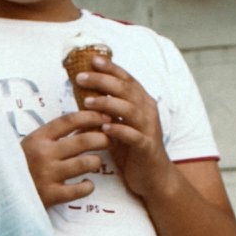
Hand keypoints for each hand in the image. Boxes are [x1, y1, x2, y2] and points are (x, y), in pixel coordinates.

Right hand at [21, 111, 109, 208]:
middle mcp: (44, 154)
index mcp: (38, 137)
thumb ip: (54, 136)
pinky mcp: (52, 195)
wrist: (1, 192)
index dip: (91, 116)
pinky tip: (86, 183)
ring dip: (96, 161)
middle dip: (103, 138)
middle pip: (84, 141)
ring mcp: (48, 175)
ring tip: (95, 162)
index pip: (70, 120)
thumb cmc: (20, 166)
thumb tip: (86, 124)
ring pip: (86, 163)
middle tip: (109, 140)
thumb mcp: (32, 144)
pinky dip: (88, 186)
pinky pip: (81, 189)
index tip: (105, 118)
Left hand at [74, 57, 171, 201]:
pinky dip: (119, 130)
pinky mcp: (146, 147)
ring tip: (87, 101)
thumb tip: (81, 101)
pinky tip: (104, 128)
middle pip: (125, 89)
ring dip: (107, 104)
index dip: (110, 68)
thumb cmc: (133, 150)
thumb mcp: (118, 126)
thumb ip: (106, 112)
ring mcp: (148, 128)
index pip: (126, 79)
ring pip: (129, 109)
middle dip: (102, 80)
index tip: (92, 59)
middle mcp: (147, 111)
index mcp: (141, 102)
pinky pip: (133, 135)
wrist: (154, 176)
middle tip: (81, 77)